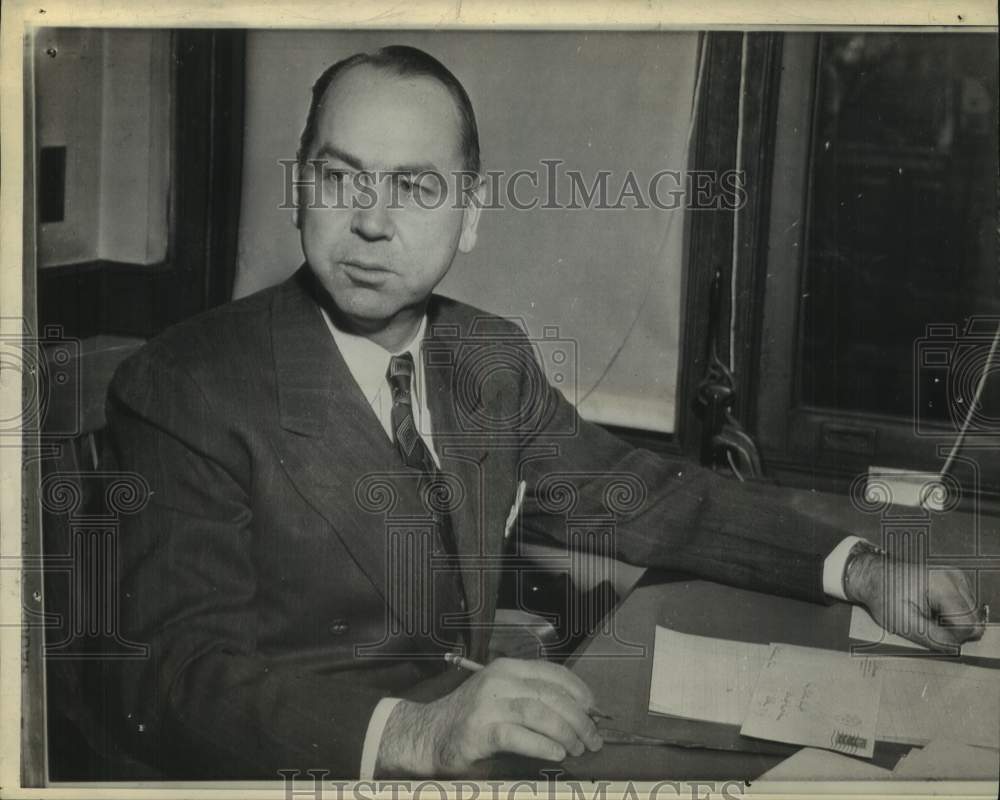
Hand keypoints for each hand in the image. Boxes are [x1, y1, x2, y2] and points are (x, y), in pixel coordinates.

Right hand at [375, 657, 603, 776]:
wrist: (427, 736)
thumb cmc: (470, 720)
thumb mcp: (501, 698)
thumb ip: (531, 699)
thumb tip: (578, 715)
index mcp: (507, 669)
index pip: (553, 672)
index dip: (580, 691)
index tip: (595, 710)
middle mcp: (498, 680)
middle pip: (551, 694)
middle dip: (579, 718)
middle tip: (593, 739)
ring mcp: (488, 704)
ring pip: (539, 712)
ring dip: (566, 732)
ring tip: (578, 748)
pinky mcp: (479, 730)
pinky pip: (518, 735)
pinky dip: (542, 744)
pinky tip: (557, 753)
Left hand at [844, 546, 985, 650]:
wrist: (874, 576)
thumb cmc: (883, 595)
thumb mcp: (904, 624)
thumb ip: (934, 638)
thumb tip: (956, 647)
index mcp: (943, 586)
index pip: (968, 624)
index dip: (953, 637)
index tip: (933, 634)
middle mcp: (953, 577)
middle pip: (973, 619)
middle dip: (953, 629)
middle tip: (926, 623)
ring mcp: (956, 577)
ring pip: (970, 613)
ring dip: (951, 621)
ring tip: (926, 613)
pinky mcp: (954, 580)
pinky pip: (964, 605)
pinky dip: (950, 612)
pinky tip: (931, 608)